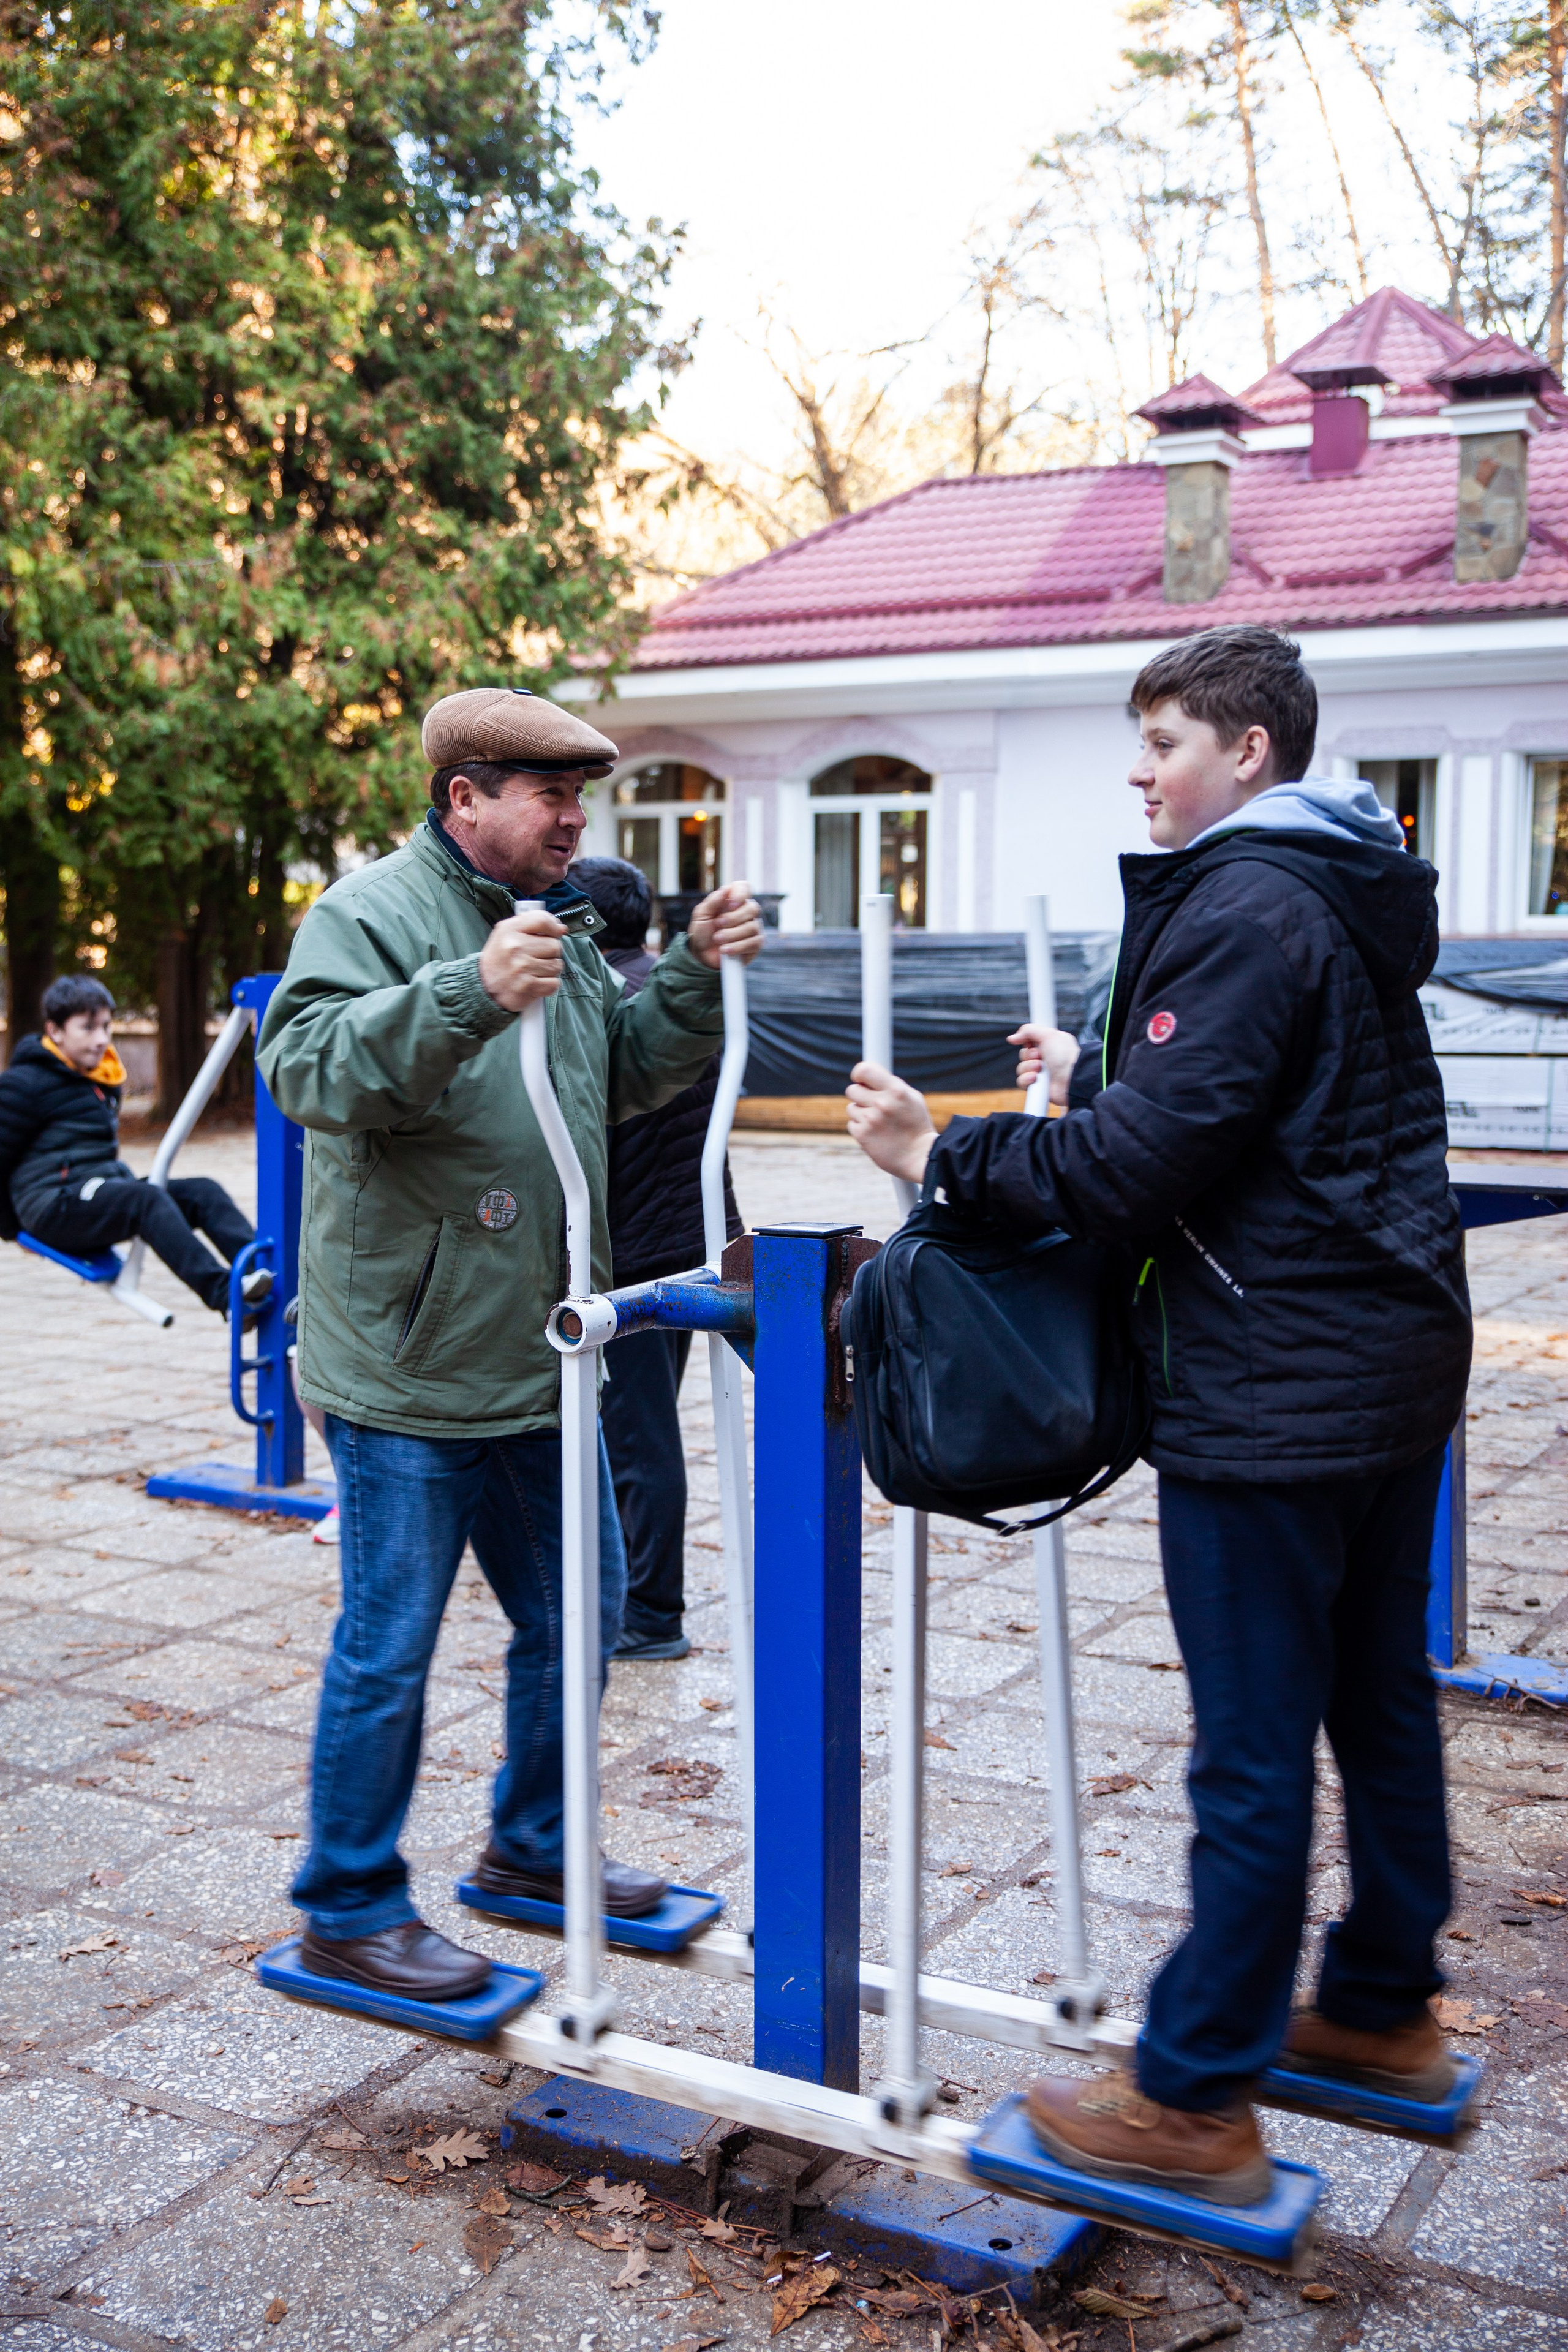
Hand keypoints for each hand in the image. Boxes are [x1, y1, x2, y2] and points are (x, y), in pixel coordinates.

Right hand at [478, 907, 565, 1011]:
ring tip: (535, 970)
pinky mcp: (528, 986)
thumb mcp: (507, 934)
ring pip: (556, 965)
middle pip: (554, 945)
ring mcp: (522, 967)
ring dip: (550, 969)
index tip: (554, 933)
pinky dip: (548, 984)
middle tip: (537, 957)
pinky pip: (554, 982)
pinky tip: (536, 982)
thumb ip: (533, 925)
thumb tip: (561, 929)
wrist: (484, 987)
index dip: (553, 927)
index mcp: (509, 930)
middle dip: (550, 952)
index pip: (542, 920)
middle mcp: (515, 947)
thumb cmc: (500, 959)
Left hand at [688, 880, 764, 968]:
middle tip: (717, 925)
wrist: (702, 955)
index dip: (740, 894)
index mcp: (733, 901)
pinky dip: (738, 947)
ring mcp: (753, 928)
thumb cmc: (703, 932)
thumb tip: (726, 889)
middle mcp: (746, 912)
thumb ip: (713, 901)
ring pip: (752, 927)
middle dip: (733, 918)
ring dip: (732, 934)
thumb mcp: (701, 915)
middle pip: (752, 908)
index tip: (730, 905)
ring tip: (718, 940)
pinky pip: (754, 943)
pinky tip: (726, 950)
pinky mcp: (755, 944)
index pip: (744, 888)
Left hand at [845, 1060, 936, 1185]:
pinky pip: (852, 1124)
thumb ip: (891, 1085)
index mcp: (896, 1090)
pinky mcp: (862, 1135)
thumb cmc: (917, 1125)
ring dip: (861, 1114)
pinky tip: (876, 1134)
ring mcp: (870, 1120)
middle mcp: (882, 1103)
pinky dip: (861, 1128)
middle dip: (860, 1096)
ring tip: (879, 1123)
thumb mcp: (912, 1098)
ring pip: (851, 1108)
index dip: (858, 1074)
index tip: (861, 1080)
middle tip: (873, 1105)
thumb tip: (870, 1077)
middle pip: (852, 1089)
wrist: (920, 1157)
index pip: (864, 1070)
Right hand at [1008, 1023, 1079, 1106]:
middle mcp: (1044, 1059)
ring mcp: (1041, 1073)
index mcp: (1048, 1045)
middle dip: (1028, 1055)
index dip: (1028, 1042)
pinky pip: (1022, 1082)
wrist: (1072, 1078)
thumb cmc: (1066, 1056)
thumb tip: (1012, 1038)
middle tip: (1039, 1056)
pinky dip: (1027, 1079)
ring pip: (1021, 1068)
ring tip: (1040, 1068)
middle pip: (1023, 1054)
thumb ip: (1029, 1031)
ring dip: (1028, 1067)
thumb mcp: (1049, 1035)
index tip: (1031, 1042)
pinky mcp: (1037, 1086)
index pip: (1029, 1042)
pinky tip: (1036, 1078)